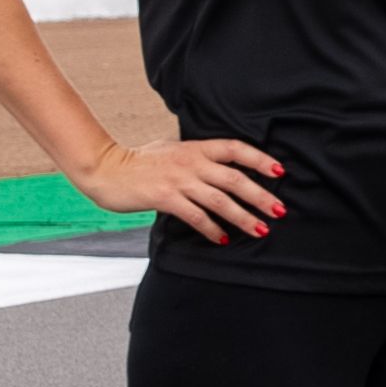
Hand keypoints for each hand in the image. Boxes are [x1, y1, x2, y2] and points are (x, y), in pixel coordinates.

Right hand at [74, 135, 282, 245]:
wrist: (106, 168)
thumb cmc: (138, 160)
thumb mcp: (171, 148)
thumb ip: (195, 155)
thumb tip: (218, 162)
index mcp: (196, 148)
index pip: (236, 149)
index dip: (260, 159)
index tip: (280, 172)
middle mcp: (191, 162)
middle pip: (235, 179)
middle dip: (261, 196)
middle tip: (280, 211)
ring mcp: (178, 180)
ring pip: (220, 200)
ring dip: (243, 217)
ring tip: (261, 229)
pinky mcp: (165, 198)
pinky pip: (195, 216)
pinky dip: (212, 228)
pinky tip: (222, 238)